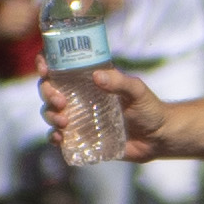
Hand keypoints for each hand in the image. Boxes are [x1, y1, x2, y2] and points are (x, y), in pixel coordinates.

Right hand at [46, 65, 173, 158]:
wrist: (158, 137)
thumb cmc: (149, 108)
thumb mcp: (137, 91)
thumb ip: (120, 82)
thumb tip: (97, 76)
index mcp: (89, 81)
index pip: (62, 69)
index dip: (47, 65)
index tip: (45, 68)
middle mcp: (79, 98)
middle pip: (50, 90)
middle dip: (48, 93)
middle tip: (61, 101)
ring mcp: (79, 118)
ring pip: (50, 113)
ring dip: (50, 115)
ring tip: (64, 121)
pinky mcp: (81, 138)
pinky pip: (59, 137)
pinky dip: (54, 137)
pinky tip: (59, 138)